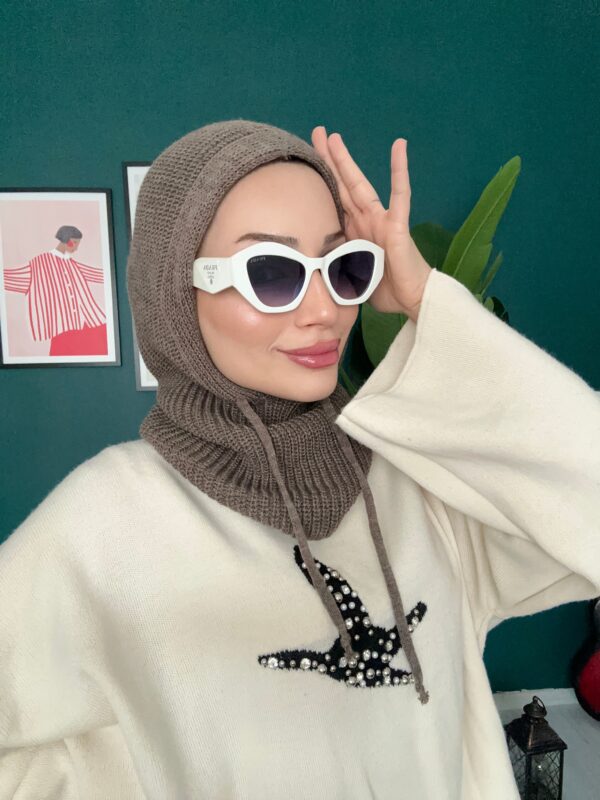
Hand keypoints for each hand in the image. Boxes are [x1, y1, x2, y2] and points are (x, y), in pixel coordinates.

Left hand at [311, 127, 432, 321]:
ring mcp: (381, 218)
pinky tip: (399, 146)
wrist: (411, 299)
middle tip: (315, 133)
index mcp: (353, 231)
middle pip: (342, 184)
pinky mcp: (397, 223)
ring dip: (347, 161)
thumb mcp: (349, 276)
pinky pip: (400, 193)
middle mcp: (365, 219)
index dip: (322, 180)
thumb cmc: (385, 289)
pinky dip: (399, 170)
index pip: (334, 199)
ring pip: (360, 184)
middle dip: (328, 160)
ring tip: (334, 137)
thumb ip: (335, 265)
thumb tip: (312, 270)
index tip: (306, 162)